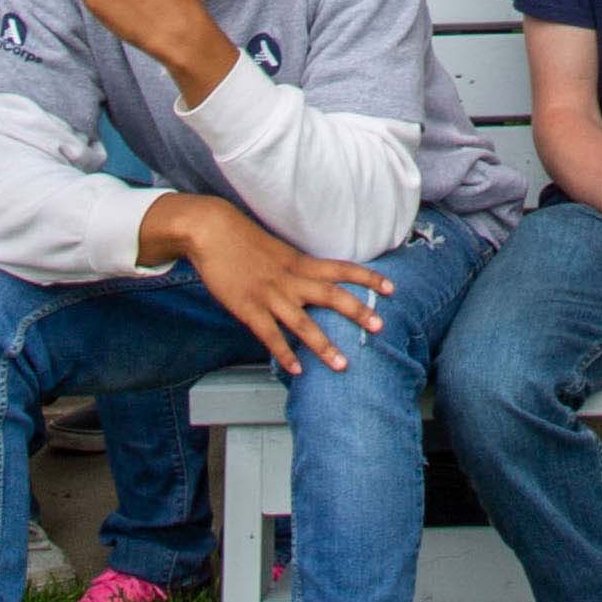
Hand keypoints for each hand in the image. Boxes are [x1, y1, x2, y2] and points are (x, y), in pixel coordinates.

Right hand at [169, 199, 387, 374]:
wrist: (210, 231)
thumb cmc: (242, 240)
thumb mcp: (278, 250)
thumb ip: (296, 267)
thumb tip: (313, 280)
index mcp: (299, 262)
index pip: (341, 269)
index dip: (367, 278)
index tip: (391, 288)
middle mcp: (290, 279)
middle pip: (330, 295)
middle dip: (357, 311)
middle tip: (379, 326)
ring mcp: (269, 295)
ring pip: (303, 323)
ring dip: (324, 345)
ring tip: (342, 365)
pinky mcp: (248, 308)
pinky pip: (270, 335)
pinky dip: (284, 353)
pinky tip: (296, 370)